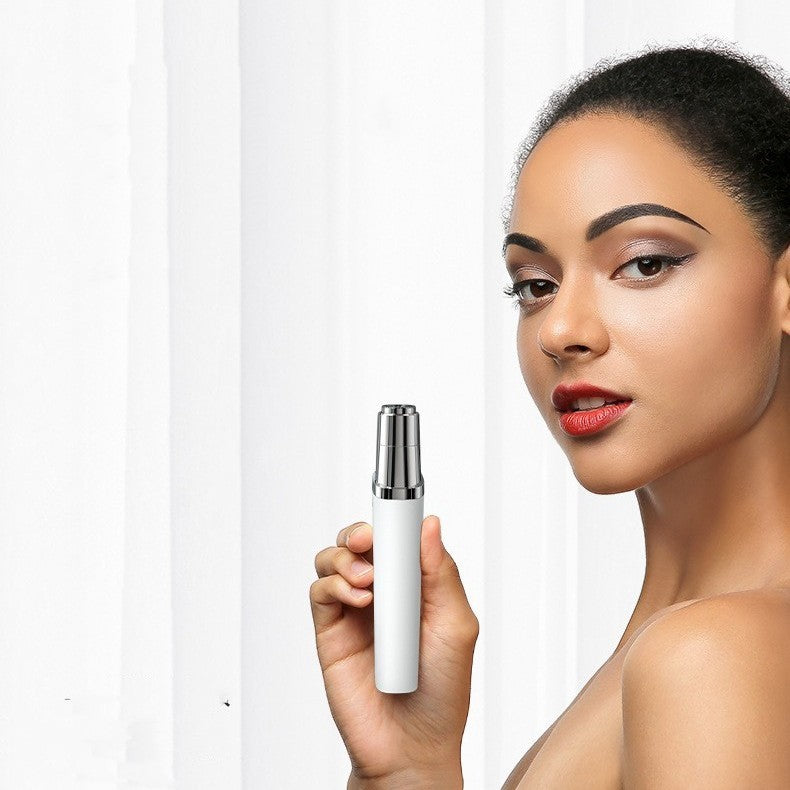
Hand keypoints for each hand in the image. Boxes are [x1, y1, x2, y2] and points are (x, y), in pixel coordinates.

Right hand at [310, 515, 478, 783]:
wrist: (413, 746)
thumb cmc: (443, 692)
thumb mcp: (456, 626)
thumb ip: (441, 574)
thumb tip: (431, 525)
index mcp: (416, 585)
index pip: (397, 537)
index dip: (391, 521)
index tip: (393, 511)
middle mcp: (383, 593)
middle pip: (359, 542)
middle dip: (360, 532)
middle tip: (368, 540)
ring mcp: (355, 611)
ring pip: (333, 560)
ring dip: (345, 558)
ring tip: (368, 580)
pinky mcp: (331, 631)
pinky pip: (320, 592)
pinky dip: (333, 584)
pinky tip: (357, 598)